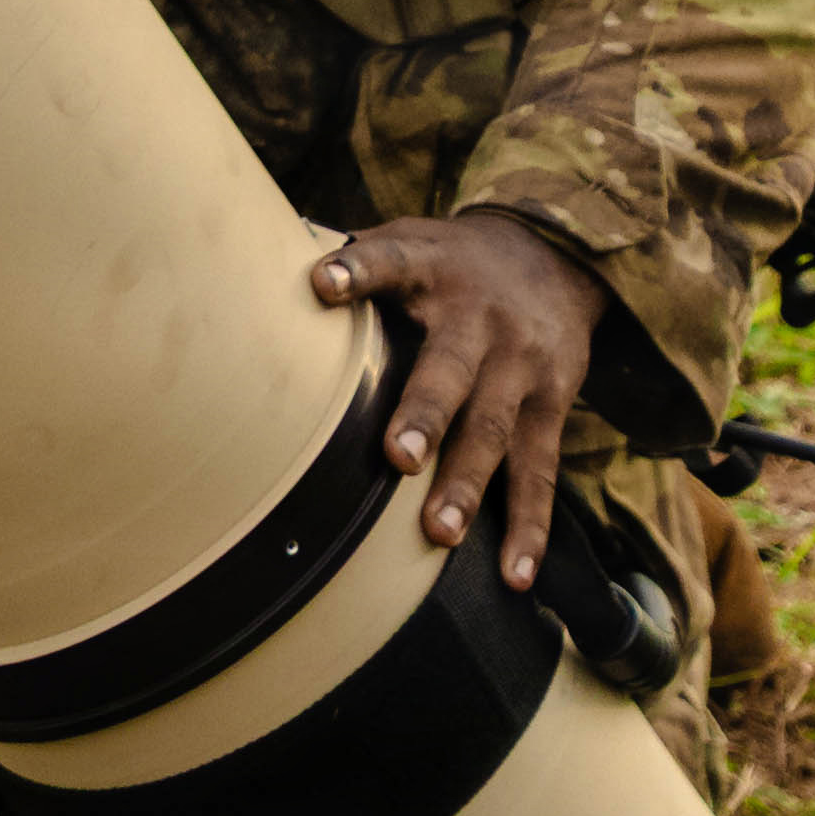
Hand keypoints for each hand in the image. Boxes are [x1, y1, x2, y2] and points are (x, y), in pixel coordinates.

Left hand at [309, 210, 613, 586]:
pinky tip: (515, 574)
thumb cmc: (453, 264)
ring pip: (494, 429)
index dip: (358, 270)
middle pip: (451, 369)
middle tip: (398, 457)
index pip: (391, 262)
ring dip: (467, 484)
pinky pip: (541, 472)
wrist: (558, 256)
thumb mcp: (410, 242)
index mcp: (431, 269)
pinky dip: (530, 526)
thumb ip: (353, 262)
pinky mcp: (551, 405)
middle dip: (426, 414)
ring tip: (438, 533)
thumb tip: (257, 275)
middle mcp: (480, 319)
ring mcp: (521, 366)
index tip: (323, 282)